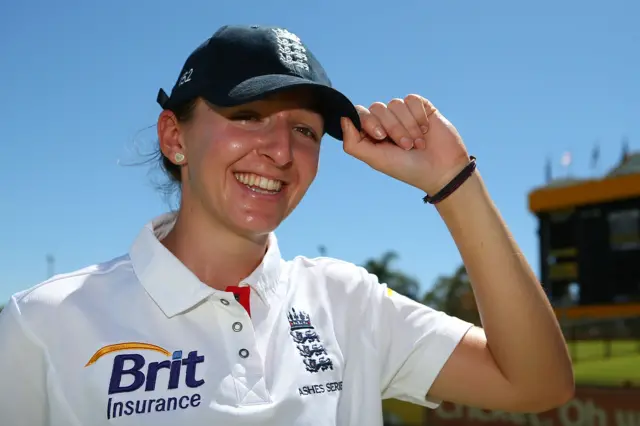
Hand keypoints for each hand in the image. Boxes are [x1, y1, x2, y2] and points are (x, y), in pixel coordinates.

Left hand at [340, 95, 469, 194]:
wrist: (441, 170)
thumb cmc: (407, 168)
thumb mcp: (376, 160)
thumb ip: (353, 144)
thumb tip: (342, 118)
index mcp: (371, 133)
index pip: (360, 113)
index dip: (370, 122)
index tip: (381, 137)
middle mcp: (385, 120)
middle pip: (378, 108)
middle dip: (393, 128)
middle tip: (406, 147)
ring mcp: (403, 113)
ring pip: (396, 104)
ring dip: (408, 126)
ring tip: (418, 143)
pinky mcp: (421, 108)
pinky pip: (412, 99)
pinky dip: (419, 117)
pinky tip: (426, 130)